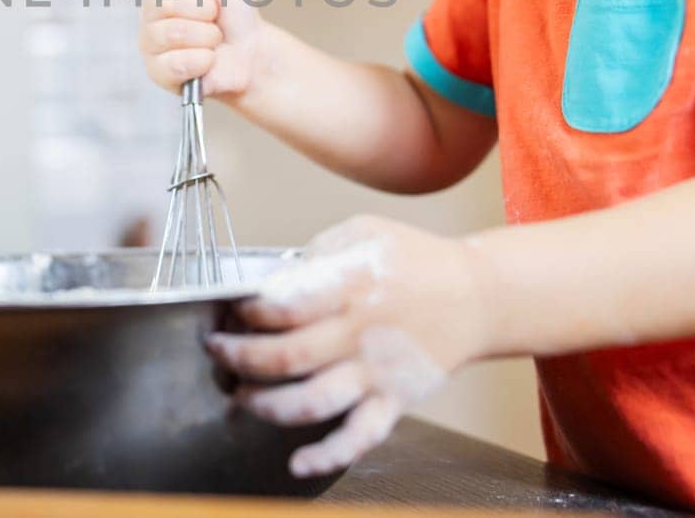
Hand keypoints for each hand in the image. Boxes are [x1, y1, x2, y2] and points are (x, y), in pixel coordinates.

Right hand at [139, 0, 266, 99]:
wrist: (253, 54)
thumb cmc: (237, 17)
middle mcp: (151, 11)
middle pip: (164, 1)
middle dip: (203, 10)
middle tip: (214, 18)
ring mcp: (151, 42)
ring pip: (172, 32)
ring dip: (206, 36)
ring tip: (213, 39)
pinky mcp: (158, 72)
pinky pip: (175, 63)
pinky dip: (202, 61)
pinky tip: (207, 60)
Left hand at [205, 215, 490, 477]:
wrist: (477, 295)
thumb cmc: (415, 260)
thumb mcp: (363, 233)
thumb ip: (315, 255)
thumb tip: (270, 284)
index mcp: (351, 284)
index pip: (283, 305)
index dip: (246, 312)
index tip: (231, 310)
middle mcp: (361, 332)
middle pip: (285, 357)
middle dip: (238, 358)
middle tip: (217, 352)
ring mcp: (378, 371)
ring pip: (311, 402)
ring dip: (265, 405)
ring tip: (241, 395)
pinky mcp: (395, 400)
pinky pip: (360, 437)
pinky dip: (327, 456)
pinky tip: (298, 463)